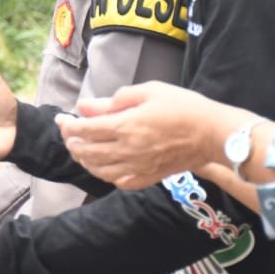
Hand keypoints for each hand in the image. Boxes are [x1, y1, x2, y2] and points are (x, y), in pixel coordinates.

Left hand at [54, 82, 252, 188]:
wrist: (214, 134)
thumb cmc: (183, 106)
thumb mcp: (148, 91)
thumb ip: (114, 100)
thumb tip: (86, 106)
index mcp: (126, 126)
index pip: (84, 130)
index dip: (67, 125)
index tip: (61, 118)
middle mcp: (128, 151)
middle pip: (87, 152)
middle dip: (71, 142)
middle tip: (67, 132)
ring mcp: (139, 167)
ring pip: (99, 170)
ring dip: (84, 160)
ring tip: (79, 148)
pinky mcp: (150, 177)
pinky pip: (119, 181)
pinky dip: (104, 175)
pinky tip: (103, 166)